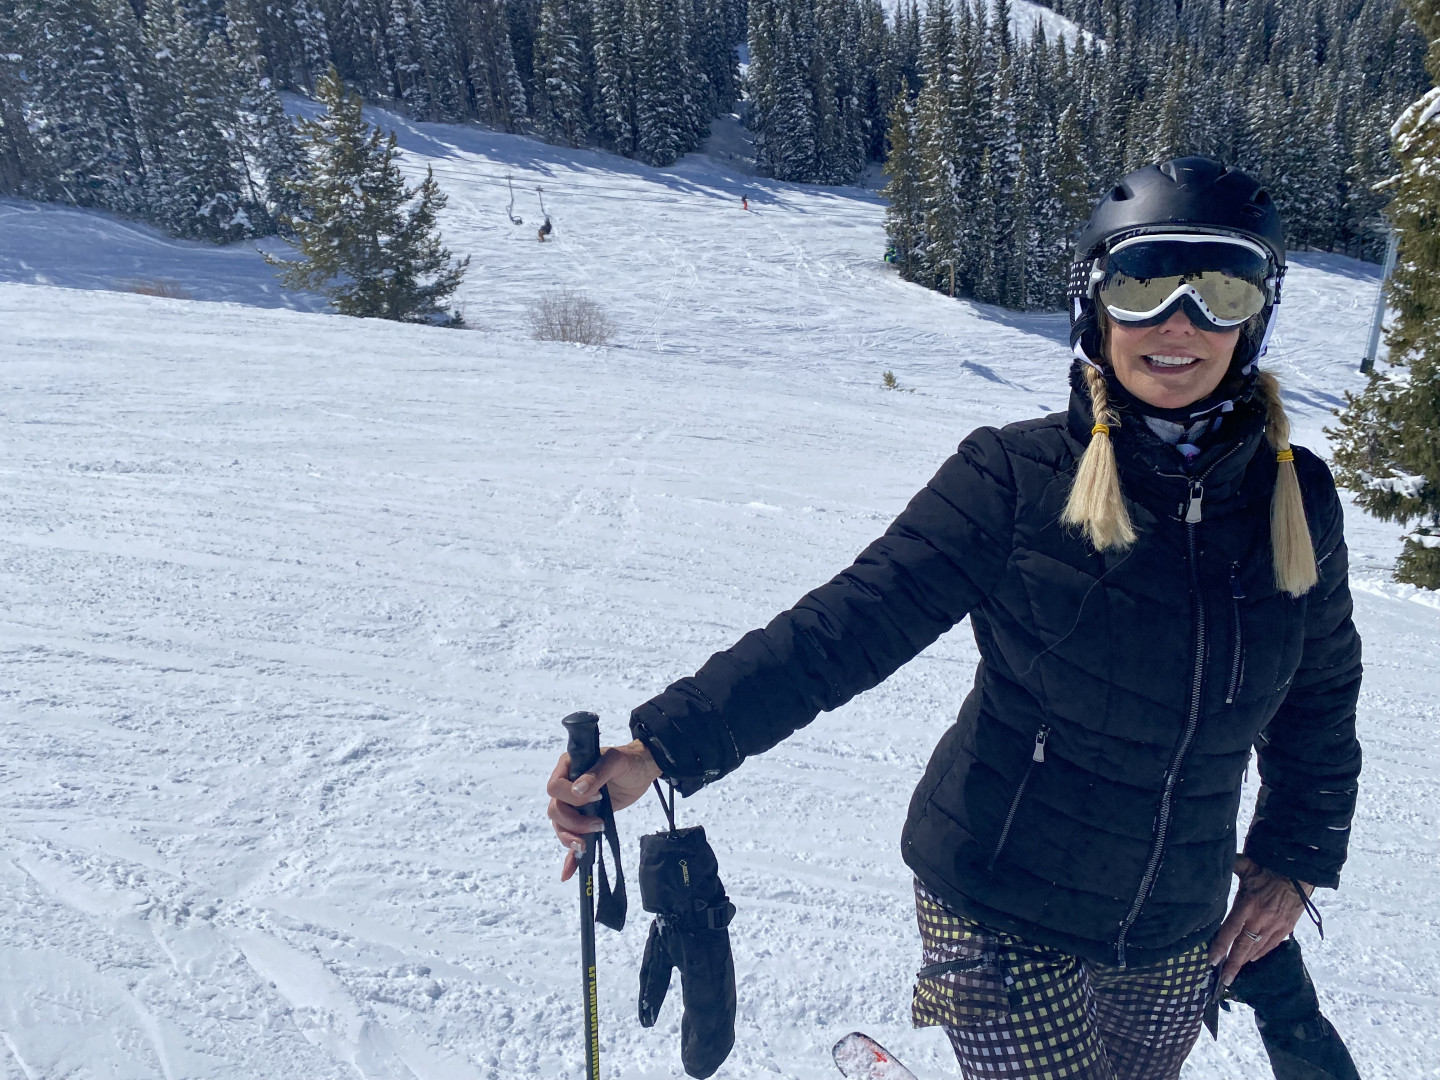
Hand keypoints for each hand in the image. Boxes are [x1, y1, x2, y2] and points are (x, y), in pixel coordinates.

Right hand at [546, 738, 662, 881]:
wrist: (643, 770)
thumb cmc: (629, 760)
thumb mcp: (615, 761)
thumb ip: (596, 774)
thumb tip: (577, 791)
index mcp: (568, 767)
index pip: (554, 788)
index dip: (571, 797)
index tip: (596, 798)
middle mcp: (567, 787)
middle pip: (555, 811)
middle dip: (572, 823)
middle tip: (597, 824)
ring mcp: (574, 805)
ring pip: (559, 826)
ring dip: (570, 838)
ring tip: (586, 845)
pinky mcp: (584, 819)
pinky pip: (572, 838)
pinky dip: (569, 856)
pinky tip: (568, 873)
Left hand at [1209, 854, 1311, 986]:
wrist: (1299, 873)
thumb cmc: (1269, 868)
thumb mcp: (1247, 865)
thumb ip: (1230, 867)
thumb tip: (1214, 862)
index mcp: (1248, 904)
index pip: (1230, 930)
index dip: (1220, 946)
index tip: (1212, 960)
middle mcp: (1260, 918)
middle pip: (1243, 946)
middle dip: (1232, 964)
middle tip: (1224, 979)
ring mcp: (1275, 925)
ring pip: (1257, 948)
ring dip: (1245, 960)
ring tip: (1235, 972)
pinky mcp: (1286, 928)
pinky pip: (1272, 945)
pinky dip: (1261, 953)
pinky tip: (1252, 959)